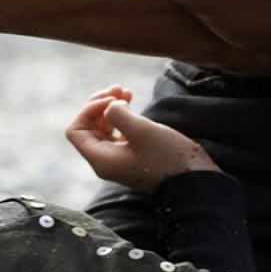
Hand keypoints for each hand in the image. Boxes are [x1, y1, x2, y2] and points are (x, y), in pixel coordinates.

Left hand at [65, 86, 220, 191]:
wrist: (194, 182)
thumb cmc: (169, 158)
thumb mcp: (141, 130)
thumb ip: (118, 114)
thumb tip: (111, 106)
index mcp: (101, 159)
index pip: (76, 130)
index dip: (88, 110)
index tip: (112, 100)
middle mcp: (106, 161)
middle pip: (88, 128)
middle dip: (100, 105)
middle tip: (119, 89)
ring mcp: (119, 159)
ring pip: (103, 129)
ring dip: (111, 108)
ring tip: (127, 91)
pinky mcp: (134, 156)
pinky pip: (118, 134)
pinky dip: (122, 117)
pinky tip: (133, 105)